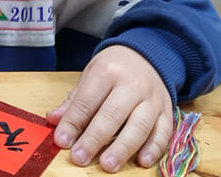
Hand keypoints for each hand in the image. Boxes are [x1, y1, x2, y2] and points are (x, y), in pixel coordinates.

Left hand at [46, 45, 172, 171]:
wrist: (147, 55)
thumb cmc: (114, 68)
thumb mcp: (90, 75)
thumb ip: (74, 101)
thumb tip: (53, 120)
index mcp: (108, 72)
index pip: (87, 101)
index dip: (73, 123)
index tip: (62, 141)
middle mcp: (133, 84)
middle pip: (112, 115)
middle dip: (94, 139)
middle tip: (80, 157)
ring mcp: (152, 99)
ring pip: (139, 127)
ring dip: (123, 149)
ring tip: (107, 165)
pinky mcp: (167, 111)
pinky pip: (163, 132)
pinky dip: (153, 149)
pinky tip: (141, 161)